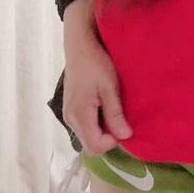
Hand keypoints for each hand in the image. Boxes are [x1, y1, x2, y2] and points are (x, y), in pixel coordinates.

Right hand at [63, 0, 131, 155]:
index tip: (124, 125)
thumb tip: (125, 137)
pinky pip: (85, 126)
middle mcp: (70, 118)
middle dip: (108, 138)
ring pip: (87, 135)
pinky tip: (106, 108)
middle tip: (122, 120)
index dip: (112, 142)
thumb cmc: (96, 63)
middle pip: (90, 144)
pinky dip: (97, 123)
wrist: (80, 46)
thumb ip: (115, 114)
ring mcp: (68, 114)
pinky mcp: (70, 108)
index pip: (94, 146)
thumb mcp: (110, 87)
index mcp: (80, 114)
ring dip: (103, 130)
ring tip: (115, 112)